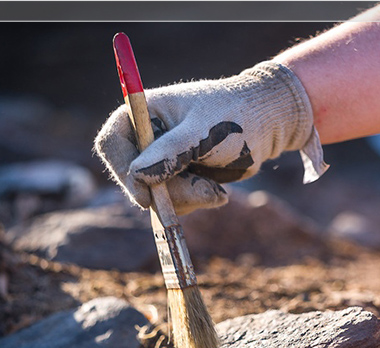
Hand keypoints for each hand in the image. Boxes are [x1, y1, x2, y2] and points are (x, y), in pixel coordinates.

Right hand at [94, 61, 327, 213]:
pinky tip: (218, 191)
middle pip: (133, 177)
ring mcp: (163, 160)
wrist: (267, 126)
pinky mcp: (179, 178)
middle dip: (166, 192)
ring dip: (186, 198)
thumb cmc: (233, 115)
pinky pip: (175, 201)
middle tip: (202, 193)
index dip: (122, 170)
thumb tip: (138, 177)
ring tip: (216, 189)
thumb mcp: (202, 132)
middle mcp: (147, 138)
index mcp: (143, 113)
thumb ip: (170, 153)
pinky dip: (196, 201)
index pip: (112, 143)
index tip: (144, 195)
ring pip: (155, 195)